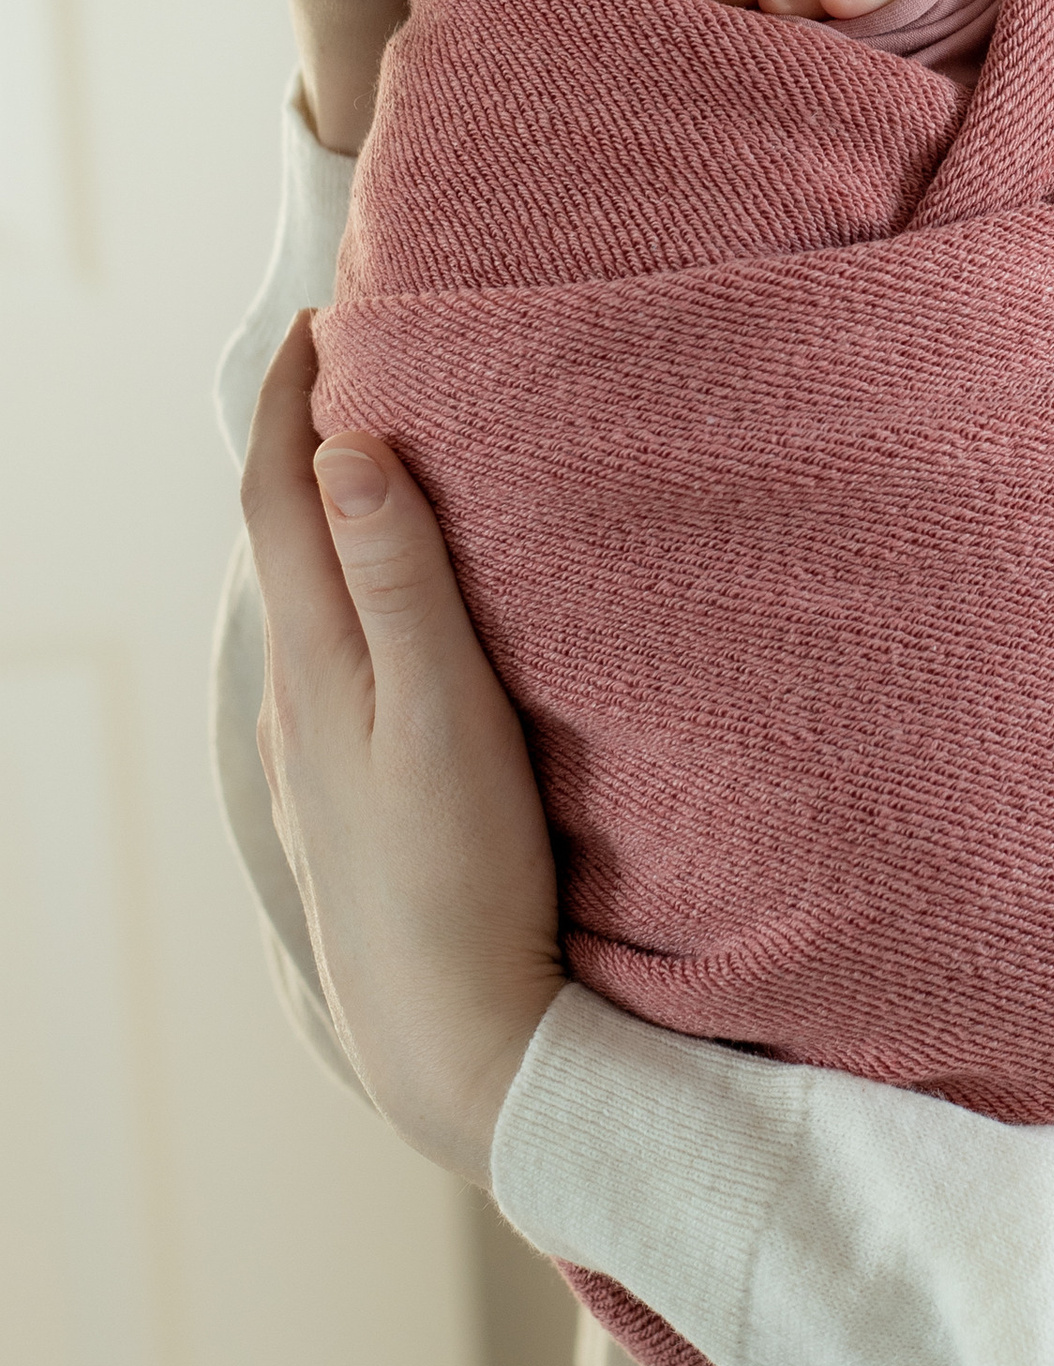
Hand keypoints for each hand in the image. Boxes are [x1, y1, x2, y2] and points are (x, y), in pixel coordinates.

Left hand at [245, 316, 565, 1186]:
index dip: (289, 402)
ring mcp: (315, 763)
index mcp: (320, 668)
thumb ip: (400, 581)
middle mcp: (300, 707)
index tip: (318, 319)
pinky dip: (350, 598)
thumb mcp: (446, 715)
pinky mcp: (347, 805)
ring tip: (376, 467)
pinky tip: (387, 620)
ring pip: (307, 607)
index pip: (279, 501)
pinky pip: (333, 664)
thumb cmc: (462, 881)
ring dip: (326, 523)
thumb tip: (345, 448)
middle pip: (281, 544)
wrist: (456, 1046)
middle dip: (302, 444)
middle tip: (347, 364)